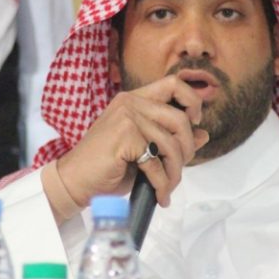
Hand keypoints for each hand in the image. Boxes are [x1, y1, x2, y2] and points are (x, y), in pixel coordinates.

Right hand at [56, 75, 208, 213]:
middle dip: (187, 149)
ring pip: (170, 144)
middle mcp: (130, 103)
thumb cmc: (106, 166)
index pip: (174, 84)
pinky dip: (162, 183)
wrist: (74, 181)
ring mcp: (126, 117)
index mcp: (134, 99)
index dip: (192, 100)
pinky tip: (159, 194)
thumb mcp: (144, 149)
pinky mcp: (124, 136)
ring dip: (175, 172)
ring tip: (168, 187)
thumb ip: (171, 138)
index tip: (195, 122)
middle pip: (180, 119)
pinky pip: (156, 163)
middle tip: (178, 169)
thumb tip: (204, 134)